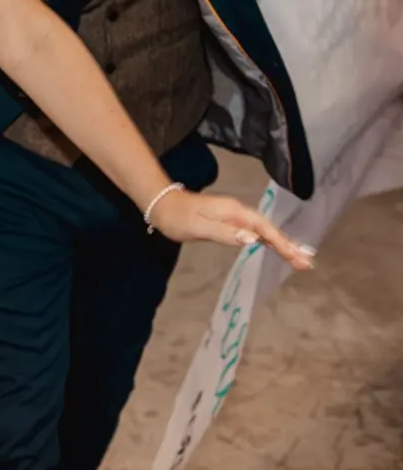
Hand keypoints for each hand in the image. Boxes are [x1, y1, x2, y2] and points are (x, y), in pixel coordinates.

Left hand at [150, 188, 314, 271]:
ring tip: (301, 258)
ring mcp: (234, 216)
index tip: (298, 258)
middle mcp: (237, 212)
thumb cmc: (178, 217)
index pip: (263, 228)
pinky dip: (268, 241)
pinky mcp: (229, 222)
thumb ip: (225, 233)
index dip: (281, 243)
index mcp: (233, 212)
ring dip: (282, 244)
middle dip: (288, 245)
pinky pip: (254, 232)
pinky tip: (277, 248)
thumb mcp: (198, 227)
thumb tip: (252, 239)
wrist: (161, 205)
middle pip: (268, 229)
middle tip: (308, 263)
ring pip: (263, 231)